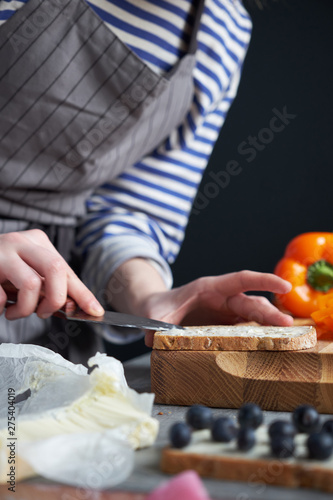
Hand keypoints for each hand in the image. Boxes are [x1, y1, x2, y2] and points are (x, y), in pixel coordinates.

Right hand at [0, 230, 103, 319]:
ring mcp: (1, 252)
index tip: (95, 312)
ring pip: (32, 284)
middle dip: (56, 299)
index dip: (83, 294)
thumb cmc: (2, 271)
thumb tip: (79, 306)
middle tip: (44, 313)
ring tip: (15, 312)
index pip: (67, 269)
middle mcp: (21, 242)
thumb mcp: (29, 272)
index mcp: (38, 241)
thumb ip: (51, 286)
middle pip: (55, 268)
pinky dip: (2, 308)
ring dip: (26, 309)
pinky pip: (1, 296)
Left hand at [142, 271, 292, 346]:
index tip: (283, 285)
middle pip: (250, 302)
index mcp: (208, 288)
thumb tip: (153, 338)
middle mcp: (221, 298)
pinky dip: (259, 335)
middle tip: (287, 325)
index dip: (263, 281)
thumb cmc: (157, 307)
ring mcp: (224, 312)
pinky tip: (269, 344)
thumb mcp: (153, 313)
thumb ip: (155, 324)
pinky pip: (246, 328)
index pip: (240, 280)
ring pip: (253, 315)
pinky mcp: (225, 325)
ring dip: (268, 325)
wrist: (155, 311)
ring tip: (284, 337)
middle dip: (270, 313)